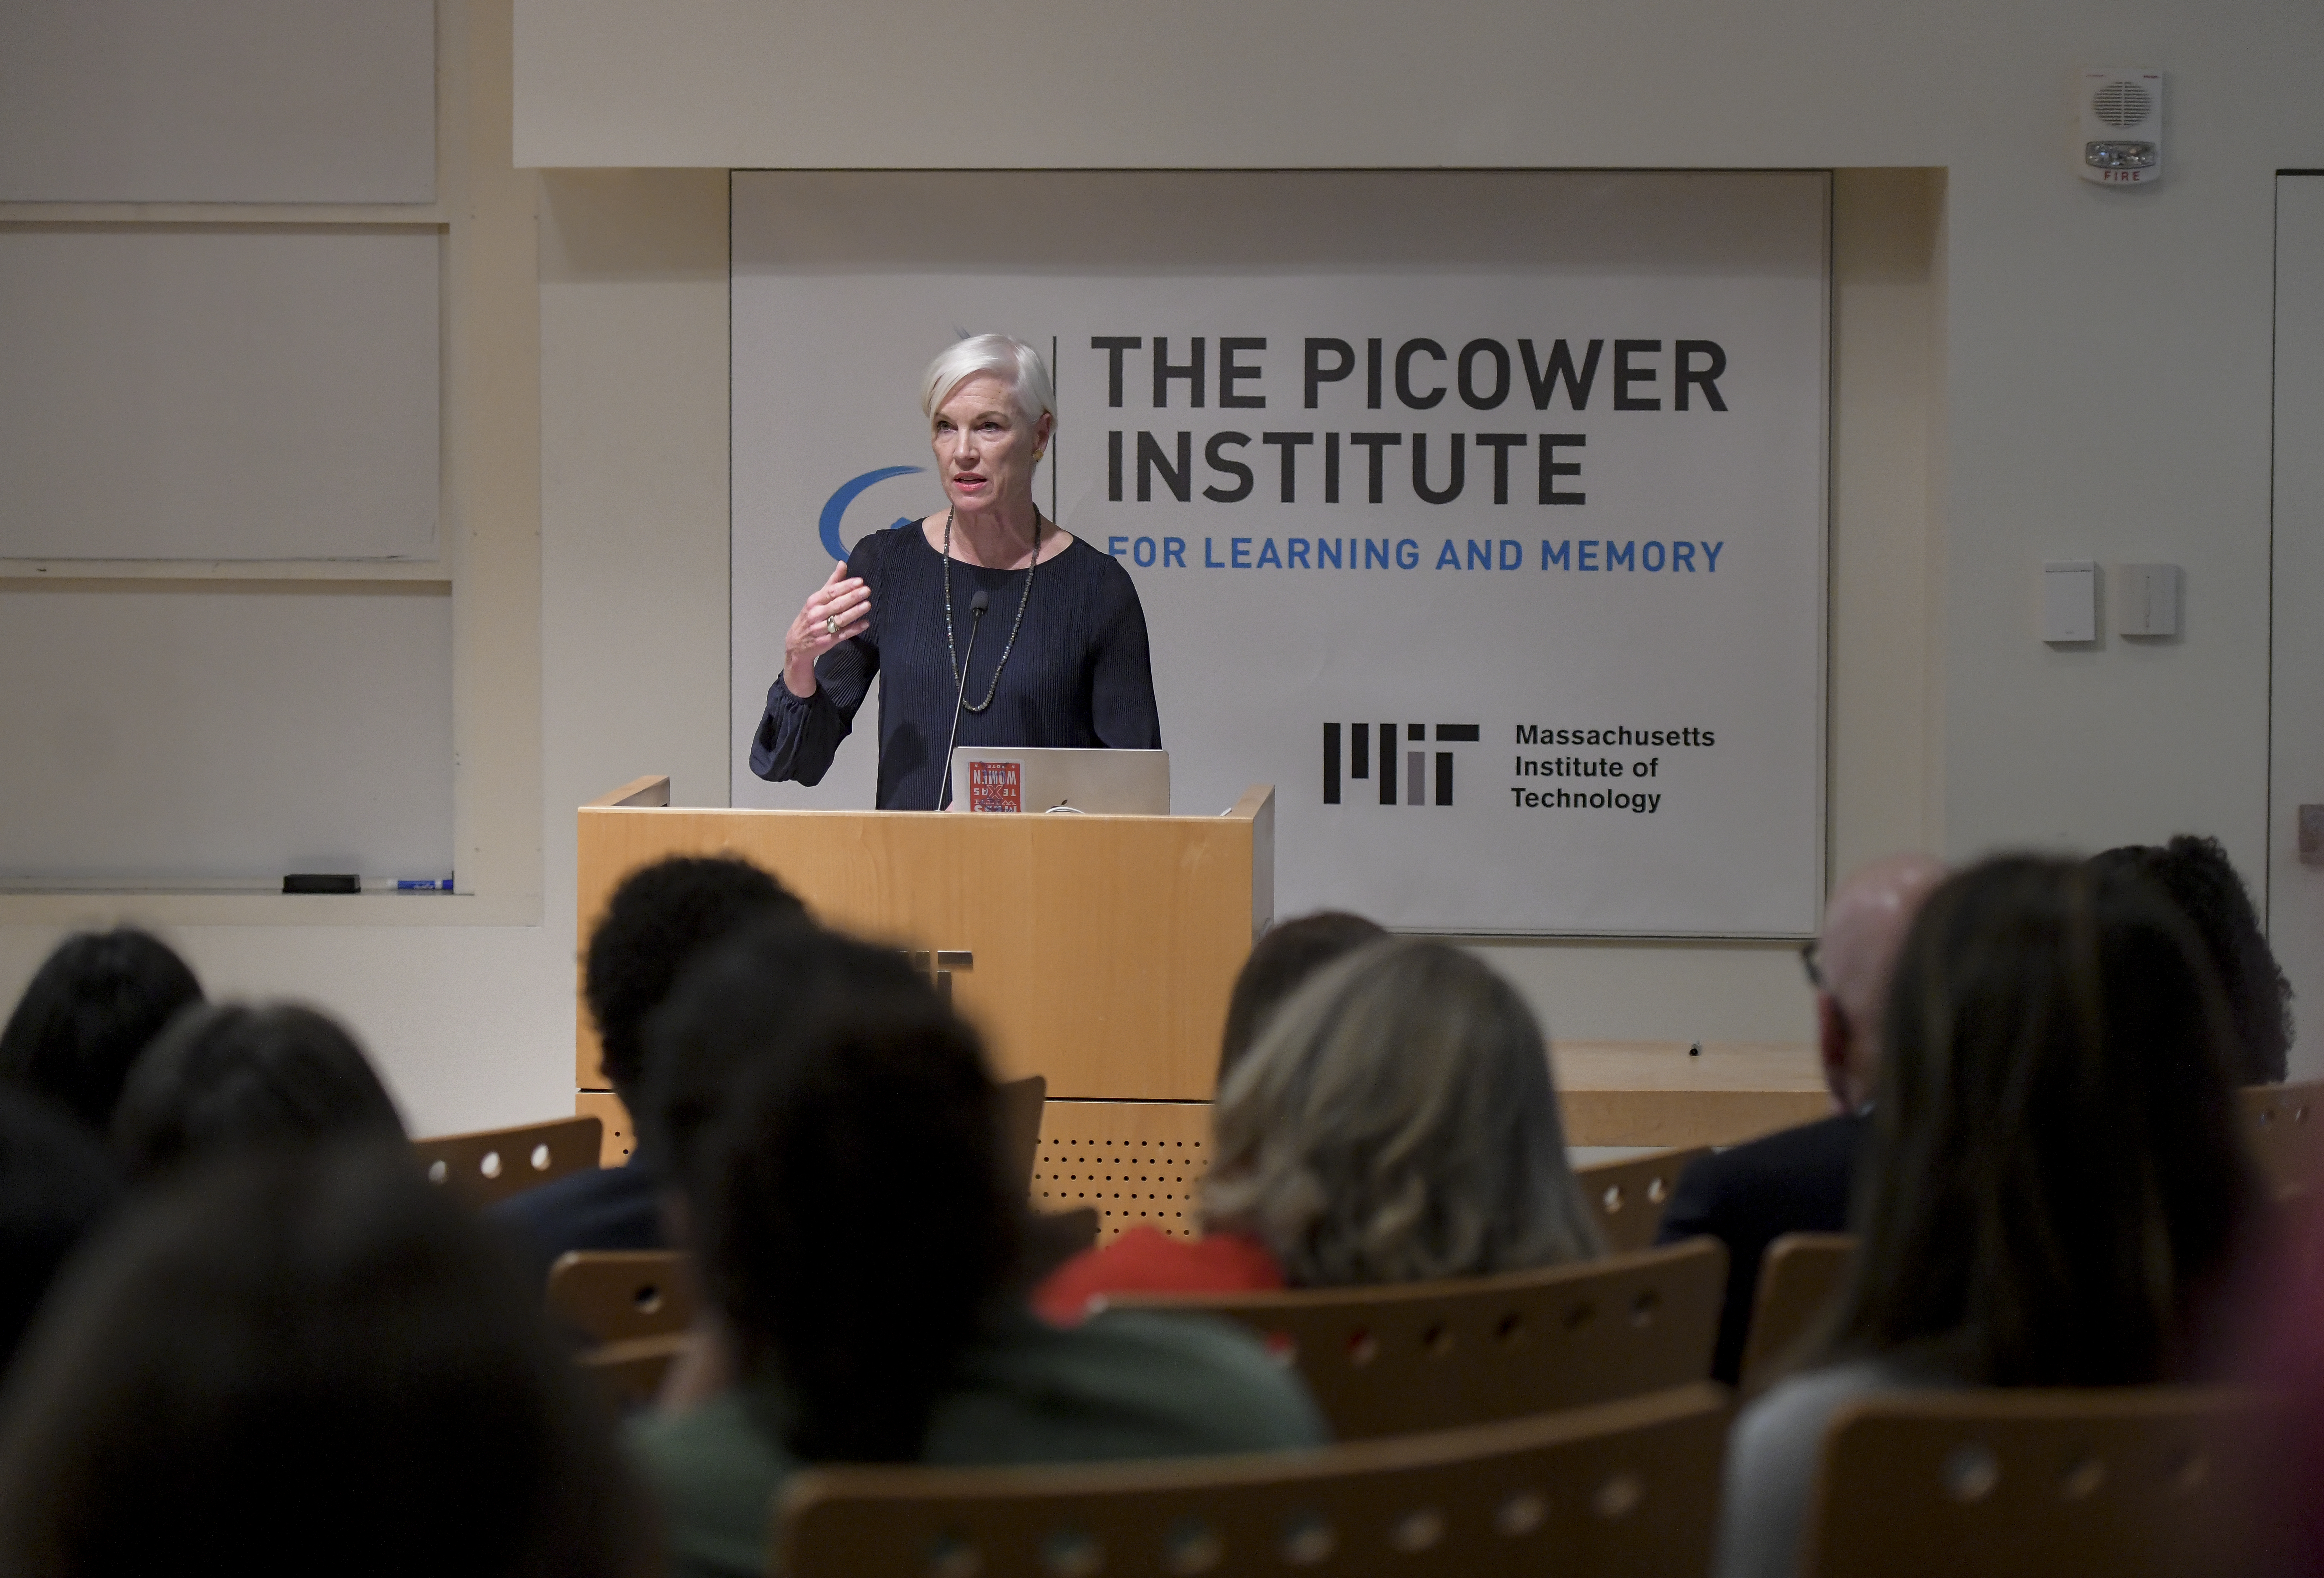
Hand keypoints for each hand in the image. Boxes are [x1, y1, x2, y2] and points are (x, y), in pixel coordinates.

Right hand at [783, 562, 870, 696]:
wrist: (796, 645)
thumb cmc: (809, 618)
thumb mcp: (817, 599)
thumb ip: (832, 582)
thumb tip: (842, 564)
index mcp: (814, 602)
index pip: (831, 592)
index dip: (845, 586)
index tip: (859, 581)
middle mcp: (816, 614)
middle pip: (836, 605)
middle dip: (852, 597)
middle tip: (866, 590)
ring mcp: (820, 629)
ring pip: (839, 620)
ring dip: (854, 612)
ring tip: (867, 605)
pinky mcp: (826, 642)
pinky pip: (842, 635)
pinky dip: (854, 629)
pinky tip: (865, 623)